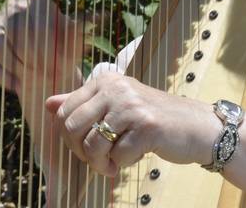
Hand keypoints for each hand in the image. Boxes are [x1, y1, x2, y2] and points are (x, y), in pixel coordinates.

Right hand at [0, 0, 87, 96]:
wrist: (45, 62)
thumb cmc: (62, 48)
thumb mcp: (75, 38)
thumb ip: (85, 25)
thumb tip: (101, 14)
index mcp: (36, 1)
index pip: (37, 25)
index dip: (47, 50)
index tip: (57, 68)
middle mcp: (12, 7)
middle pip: (18, 35)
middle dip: (33, 60)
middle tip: (46, 77)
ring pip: (0, 47)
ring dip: (17, 67)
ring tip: (33, 79)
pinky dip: (0, 74)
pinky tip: (17, 85)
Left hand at [45, 71, 218, 176]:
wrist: (196, 126)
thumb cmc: (152, 118)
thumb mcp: (115, 104)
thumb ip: (82, 103)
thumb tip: (48, 104)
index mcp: (105, 80)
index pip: (65, 112)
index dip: (69, 137)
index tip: (84, 146)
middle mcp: (116, 87)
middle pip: (73, 129)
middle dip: (81, 152)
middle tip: (98, 159)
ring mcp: (132, 106)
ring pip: (92, 145)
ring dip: (100, 163)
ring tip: (113, 165)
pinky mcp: (147, 127)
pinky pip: (117, 156)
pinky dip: (122, 164)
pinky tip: (134, 158)